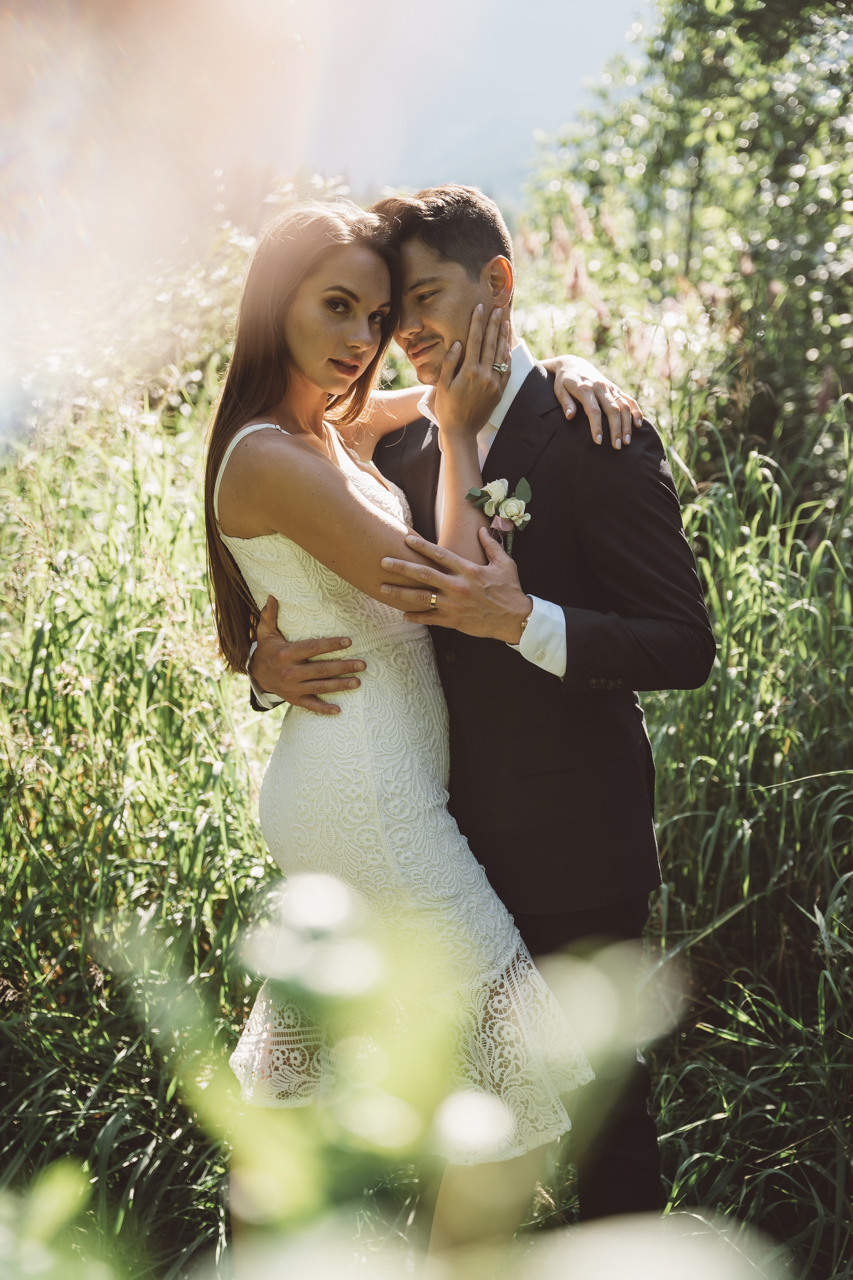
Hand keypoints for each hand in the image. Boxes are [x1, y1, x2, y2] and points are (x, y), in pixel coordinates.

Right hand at [250, 596, 365, 715]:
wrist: (257, 675)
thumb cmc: (267, 649)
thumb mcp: (266, 632)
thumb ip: (270, 615)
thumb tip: (273, 596)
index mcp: (285, 654)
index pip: (313, 648)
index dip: (331, 645)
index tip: (348, 641)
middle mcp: (289, 672)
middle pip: (321, 669)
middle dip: (343, 667)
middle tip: (362, 664)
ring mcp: (292, 688)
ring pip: (320, 687)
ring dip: (340, 685)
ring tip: (358, 681)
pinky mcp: (294, 699)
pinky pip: (311, 705)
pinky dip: (324, 709)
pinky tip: (339, 710)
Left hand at [380, 528, 532, 644]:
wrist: (515, 619)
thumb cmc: (510, 590)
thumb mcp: (505, 563)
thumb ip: (491, 545)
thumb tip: (481, 529)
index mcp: (468, 571)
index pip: (440, 555)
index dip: (422, 546)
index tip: (406, 539)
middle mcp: (457, 587)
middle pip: (423, 574)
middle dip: (401, 567)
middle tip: (383, 561)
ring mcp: (454, 605)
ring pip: (421, 598)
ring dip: (400, 592)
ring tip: (383, 588)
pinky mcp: (454, 621)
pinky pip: (430, 619)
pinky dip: (415, 616)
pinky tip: (403, 614)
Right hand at [433, 304, 509, 440]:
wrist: (461, 431)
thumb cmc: (447, 408)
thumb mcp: (443, 385)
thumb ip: (450, 362)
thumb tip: (458, 343)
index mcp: (468, 371)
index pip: (474, 340)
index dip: (477, 322)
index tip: (480, 308)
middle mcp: (484, 375)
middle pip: (490, 343)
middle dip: (493, 324)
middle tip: (497, 309)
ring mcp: (494, 383)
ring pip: (500, 354)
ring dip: (502, 337)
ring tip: (504, 322)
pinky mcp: (499, 392)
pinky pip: (506, 370)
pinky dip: (507, 357)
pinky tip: (507, 347)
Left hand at [545, 354, 641, 448]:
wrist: (574, 364)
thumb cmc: (564, 381)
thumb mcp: (559, 390)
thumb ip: (565, 403)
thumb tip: (570, 416)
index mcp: (585, 389)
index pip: (594, 410)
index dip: (597, 426)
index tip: (598, 441)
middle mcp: (601, 387)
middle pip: (613, 410)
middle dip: (616, 429)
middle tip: (617, 447)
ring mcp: (610, 388)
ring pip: (624, 406)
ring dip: (627, 425)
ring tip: (627, 442)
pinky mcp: (615, 389)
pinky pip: (629, 400)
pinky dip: (636, 411)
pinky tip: (638, 425)